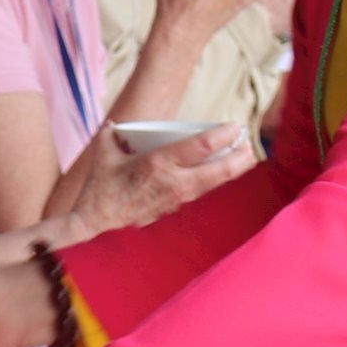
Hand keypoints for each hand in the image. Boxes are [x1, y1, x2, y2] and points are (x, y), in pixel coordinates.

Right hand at [65, 123, 250, 238]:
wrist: (96, 221)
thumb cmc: (100, 186)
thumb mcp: (103, 153)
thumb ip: (111, 134)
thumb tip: (116, 125)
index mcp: (157, 163)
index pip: (200, 147)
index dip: (222, 136)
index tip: (234, 127)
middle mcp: (173, 181)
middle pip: (217, 170)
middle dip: (239, 156)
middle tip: (250, 144)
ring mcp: (176, 198)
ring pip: (213, 183)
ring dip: (233, 170)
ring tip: (247, 158)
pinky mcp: (174, 208)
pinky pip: (201, 191)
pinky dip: (215, 180)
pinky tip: (223, 173)